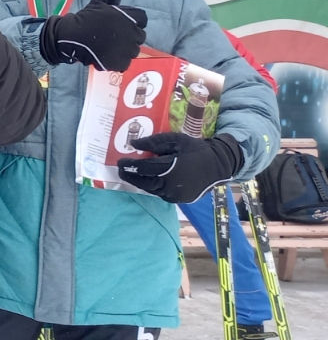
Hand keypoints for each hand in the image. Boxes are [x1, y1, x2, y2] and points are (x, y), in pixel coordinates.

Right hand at [39, 0, 147, 71]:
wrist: (70, 36)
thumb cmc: (87, 18)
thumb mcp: (102, 1)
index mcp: (129, 17)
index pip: (142, 19)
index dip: (131, 21)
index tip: (118, 24)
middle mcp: (132, 33)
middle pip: (139, 36)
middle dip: (128, 36)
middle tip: (111, 36)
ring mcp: (127, 49)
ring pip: (133, 50)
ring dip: (123, 49)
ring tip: (108, 46)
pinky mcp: (121, 62)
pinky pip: (125, 62)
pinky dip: (116, 60)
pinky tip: (106, 55)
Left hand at [117, 132, 242, 202]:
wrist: (219, 165)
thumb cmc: (195, 150)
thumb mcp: (175, 140)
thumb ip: (154, 142)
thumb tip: (134, 144)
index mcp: (170, 169)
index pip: (143, 168)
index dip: (130, 166)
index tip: (120, 162)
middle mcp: (171, 185)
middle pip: (144, 182)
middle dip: (131, 177)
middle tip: (120, 170)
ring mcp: (175, 195)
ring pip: (151, 189)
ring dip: (140, 182)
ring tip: (131, 175)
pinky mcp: (180, 199)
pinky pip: (161, 193)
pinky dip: (152, 187)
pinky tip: (147, 180)